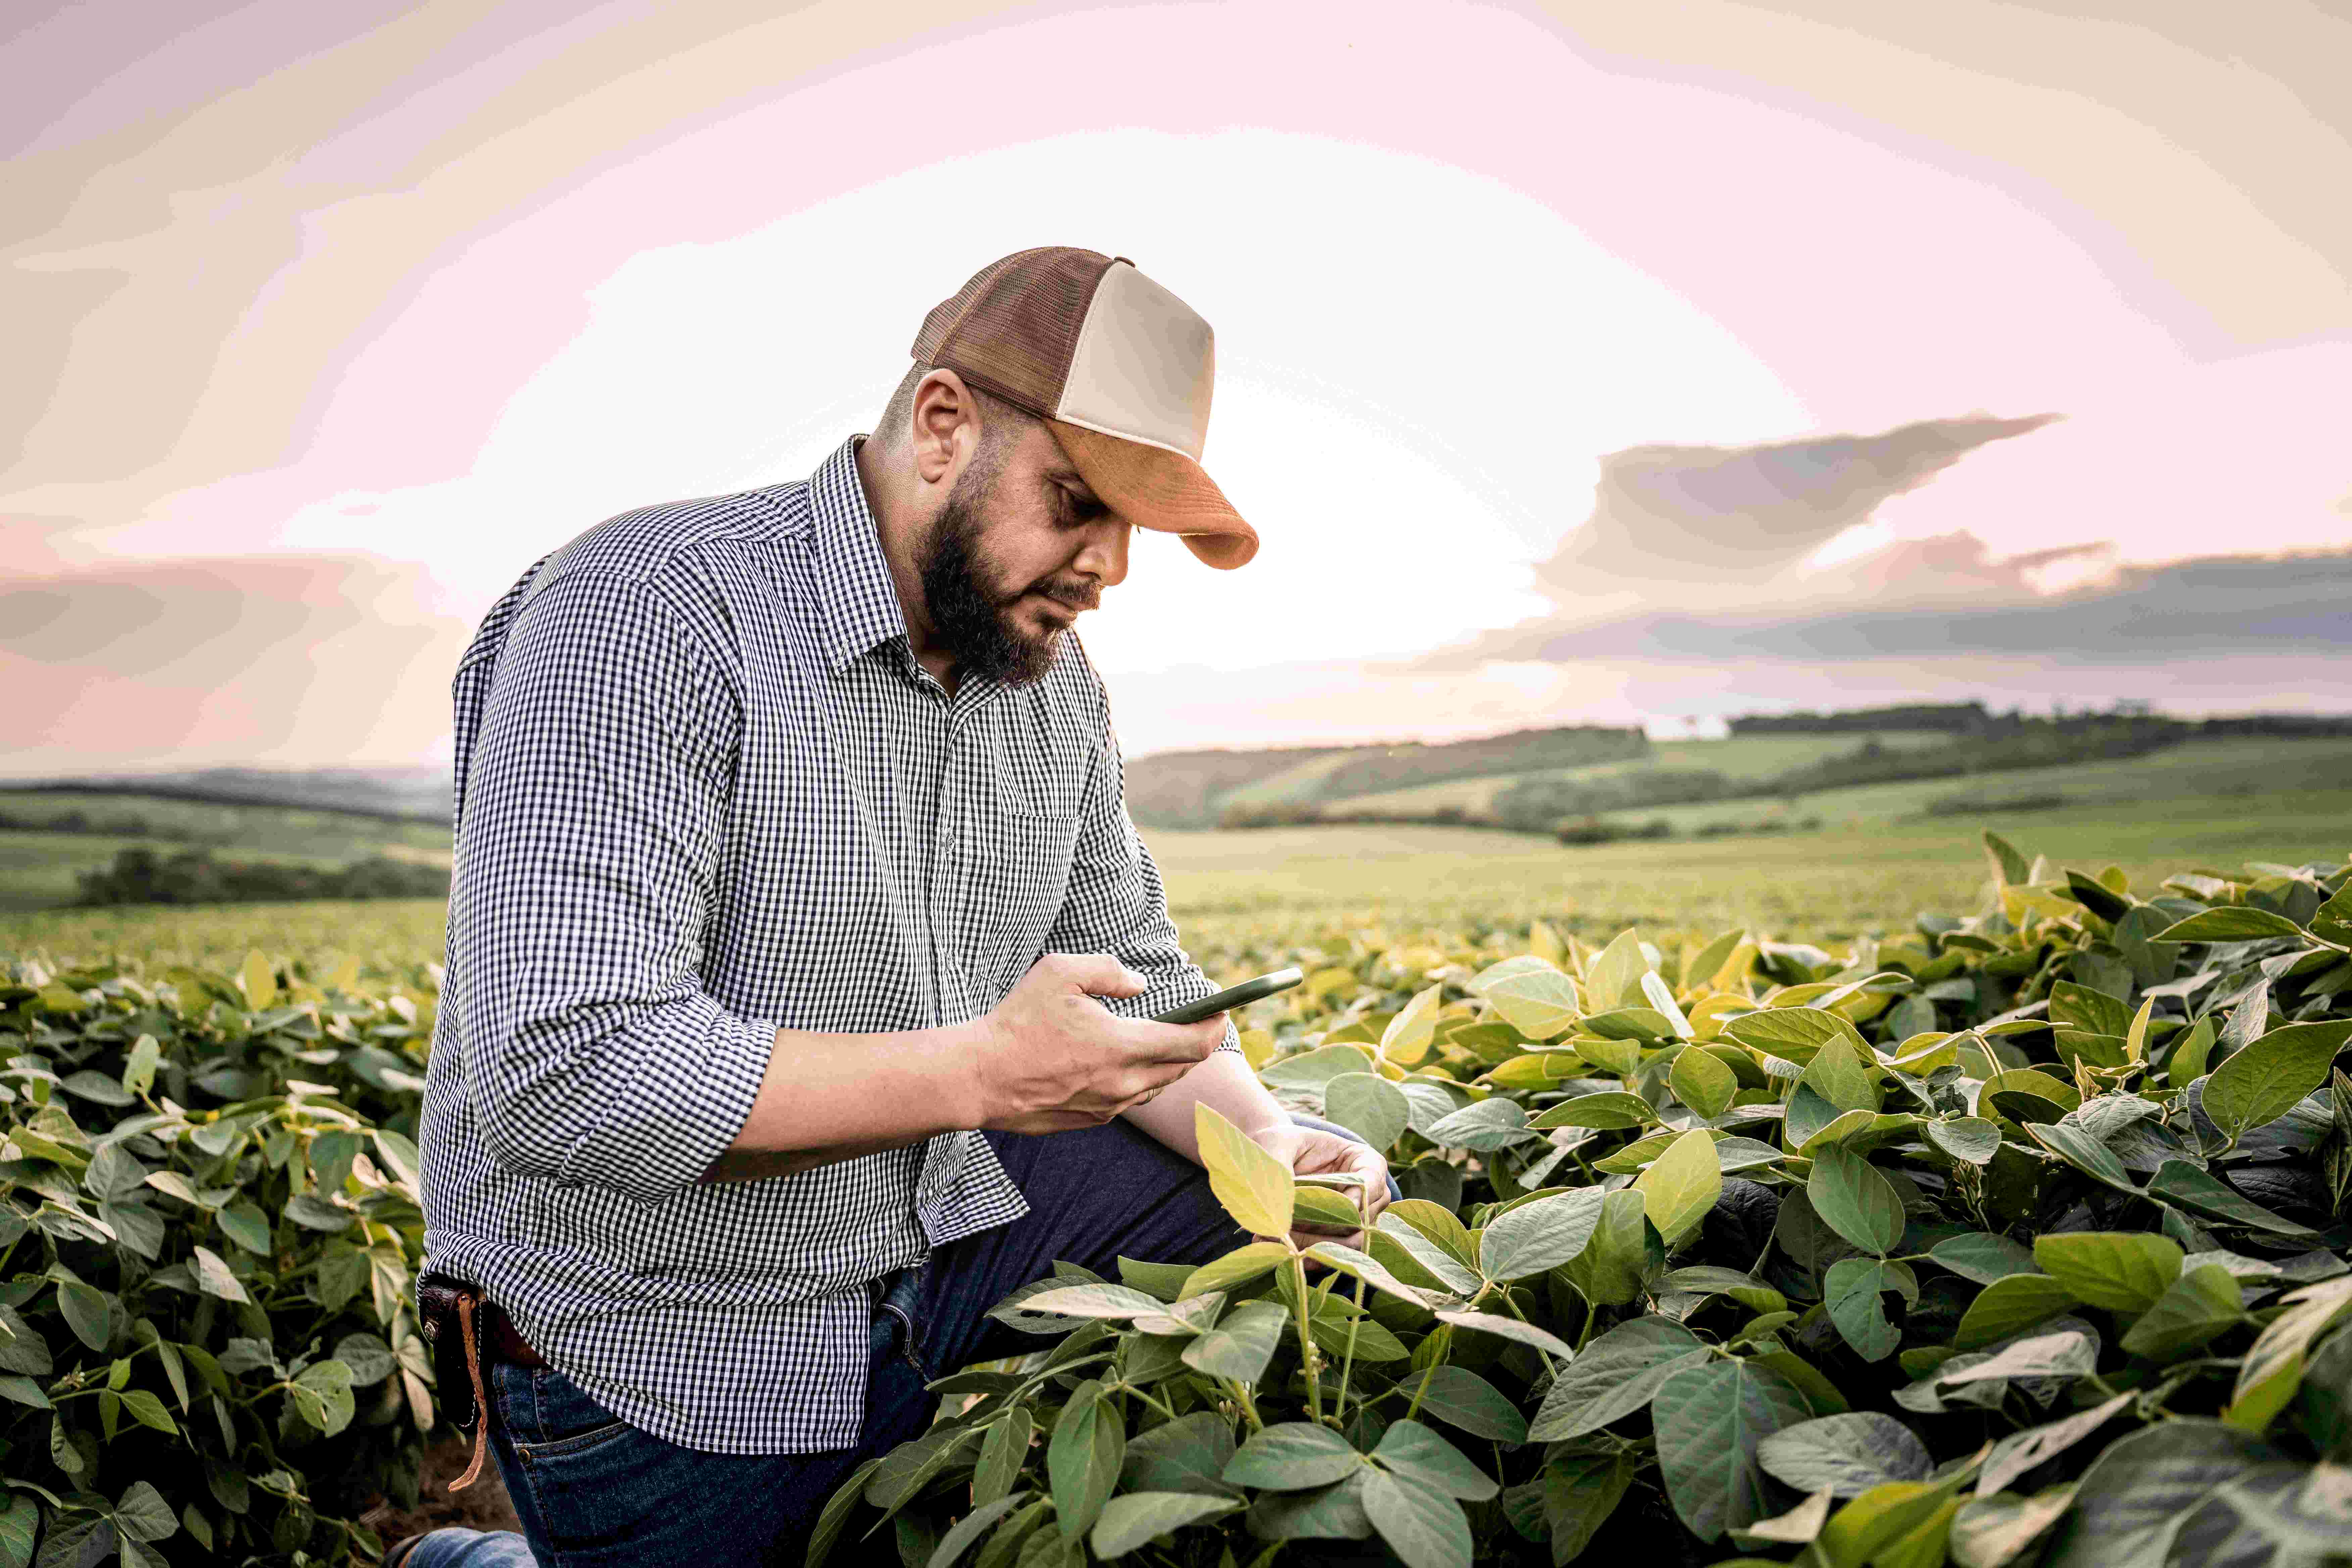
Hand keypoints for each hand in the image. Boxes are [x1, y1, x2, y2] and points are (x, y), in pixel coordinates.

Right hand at [970, 953, 1226, 1133]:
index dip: (1213, 1028)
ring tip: (1169, 1042)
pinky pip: (1130, 1100)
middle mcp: (1123, 1082)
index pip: (1191, 1044)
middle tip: (1201, 1024)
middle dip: (1197, 1045)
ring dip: (1169, 1065)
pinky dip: (1141, 1081)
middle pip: (1181, 1068)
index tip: (1221, 1012)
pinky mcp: (1090, 1120)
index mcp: (1123, 1046)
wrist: (980, 1078)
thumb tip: (1140, 983)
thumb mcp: (1059, 973)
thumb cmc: (1017, 1022)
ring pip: (1157, 1087)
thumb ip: (1107, 971)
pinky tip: (1129, 1065)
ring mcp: (1108, 1106)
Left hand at [1246, 1122, 1392, 1253]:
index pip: (1372, 1183)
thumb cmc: (1281, 1144)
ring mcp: (1359, 1219)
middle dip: (1323, 1226)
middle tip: (1286, 1228)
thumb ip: (1281, 1167)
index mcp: (1365, 1161)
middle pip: (1361, 1219)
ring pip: (1349, 1242)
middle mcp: (1370, 1194)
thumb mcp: (1278, 1145)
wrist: (1273, 1159)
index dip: (1353, 1197)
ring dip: (1314, 1244)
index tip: (1324, 1205)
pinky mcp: (1341, 1239)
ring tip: (1279, 1240)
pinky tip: (1284, 1252)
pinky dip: (1310, 1256)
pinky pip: (1333, 1255)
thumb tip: (1279, 1205)